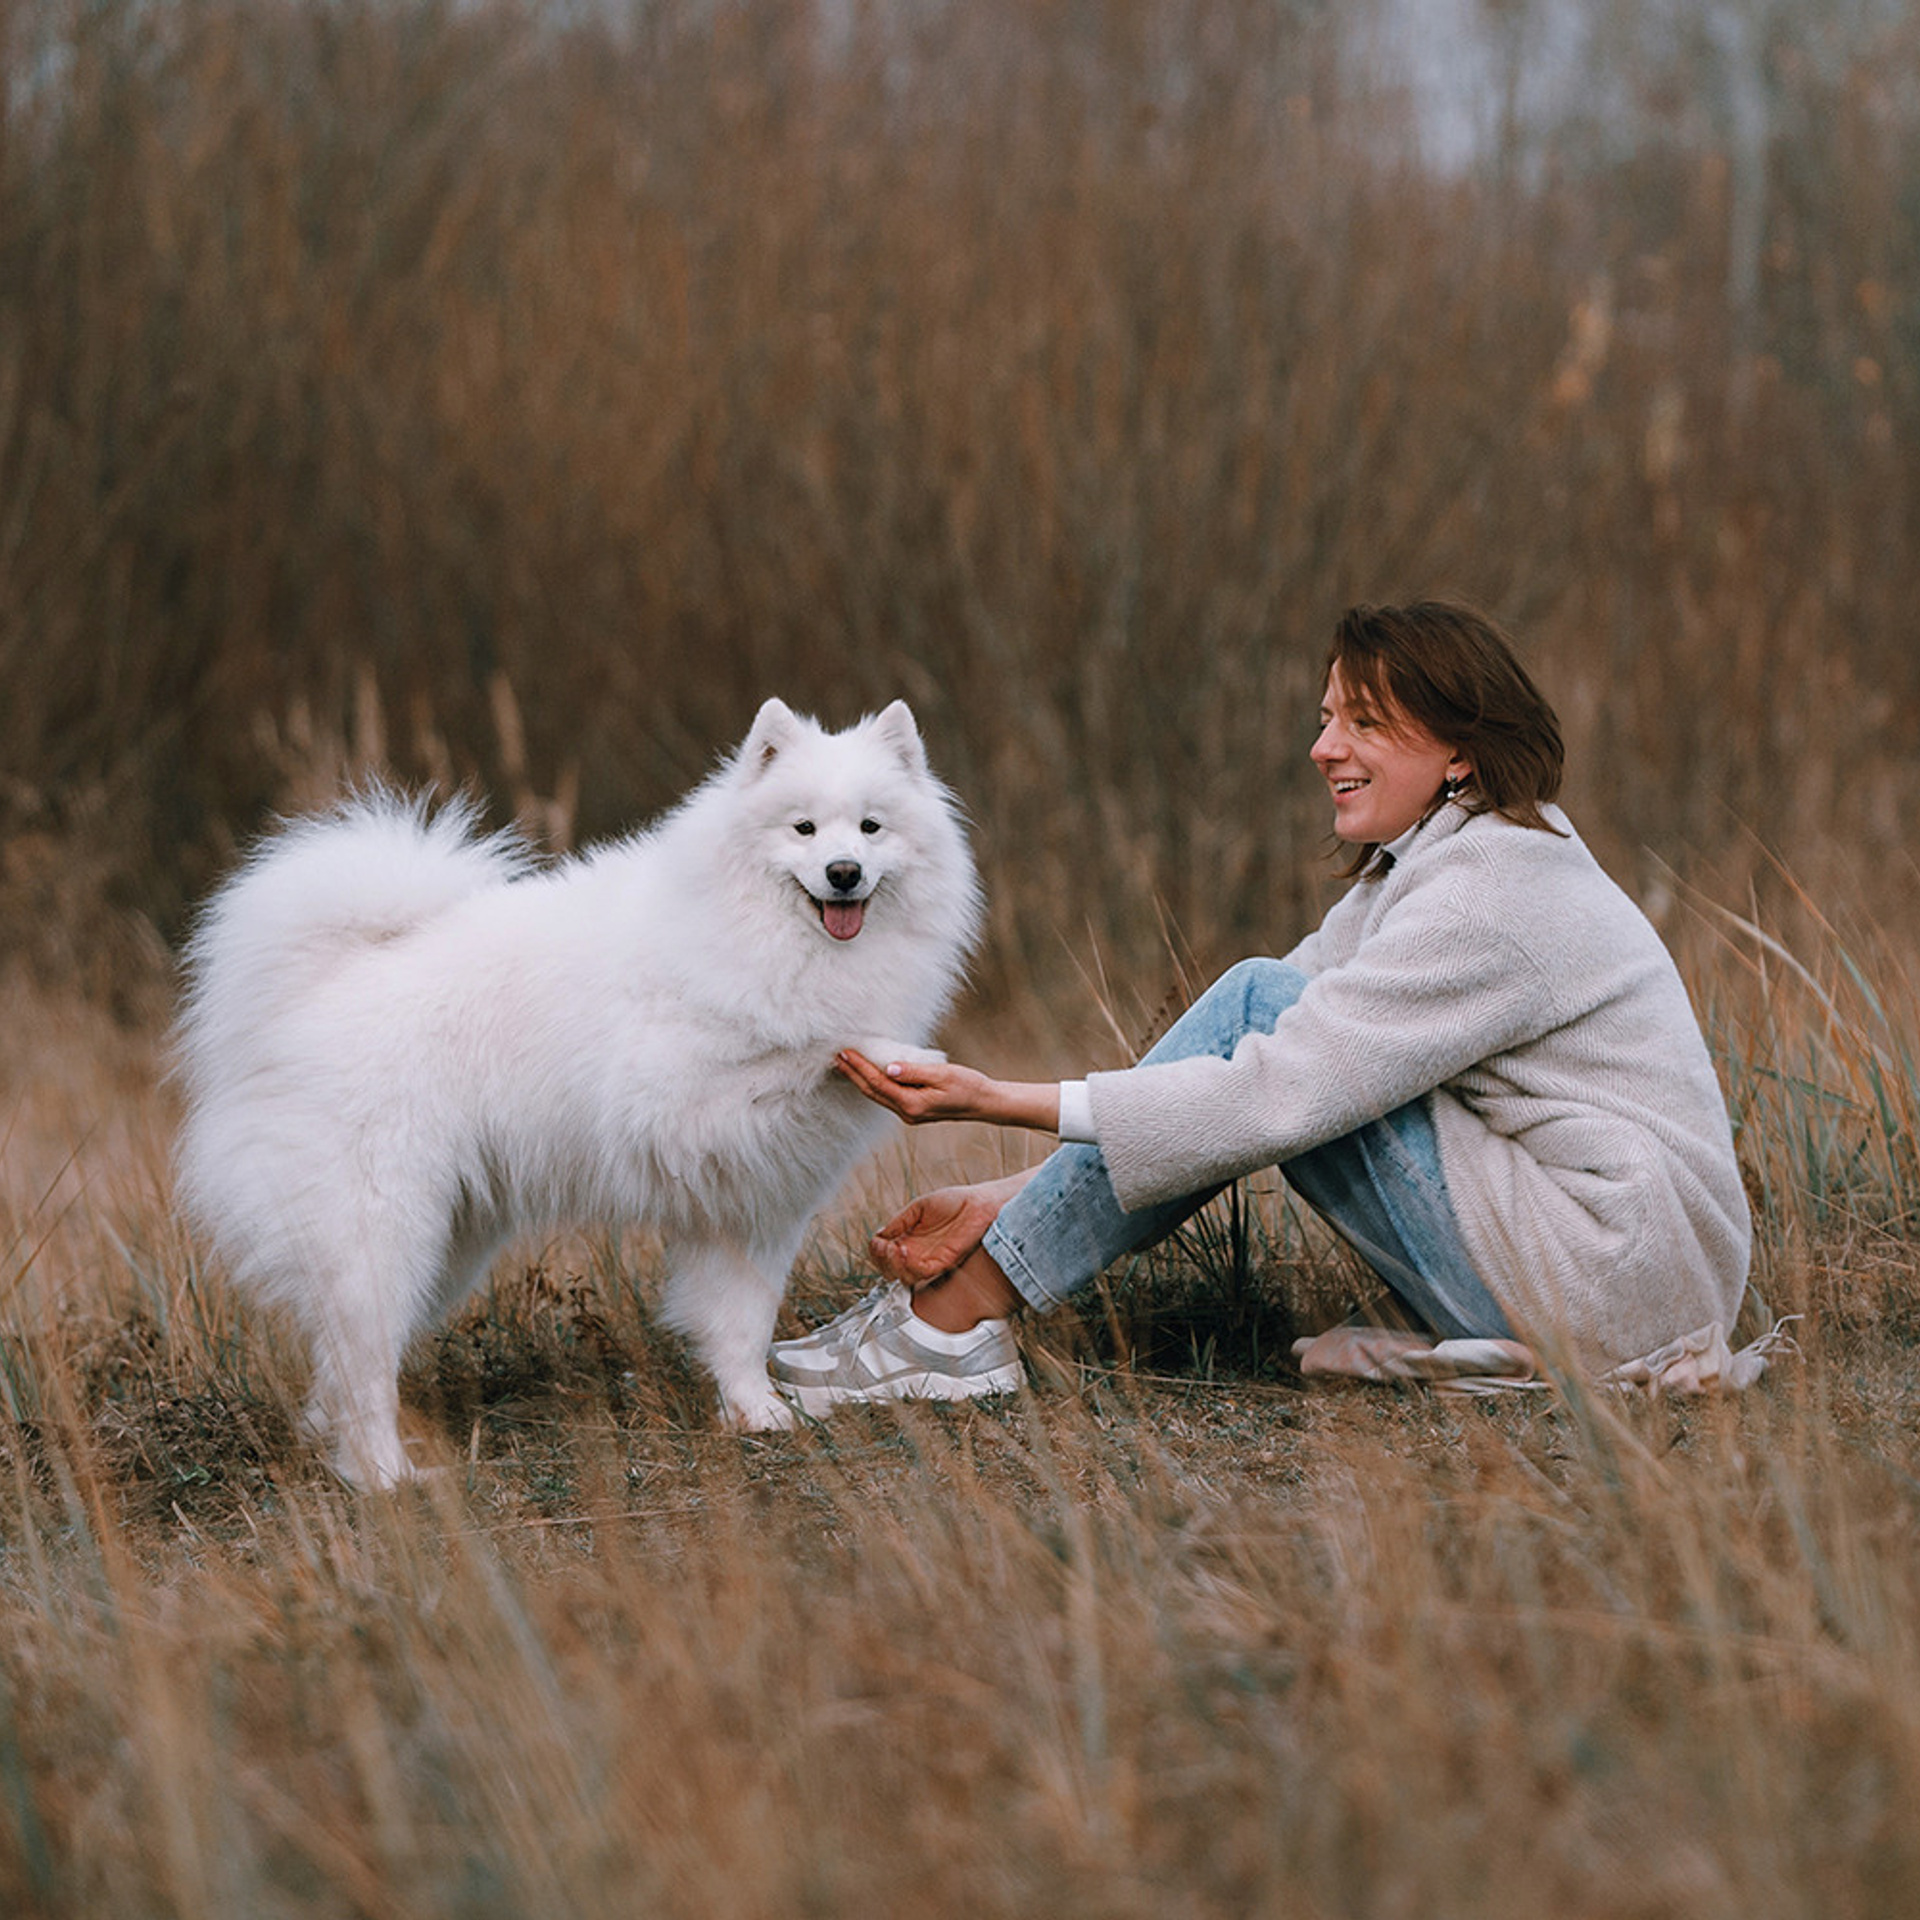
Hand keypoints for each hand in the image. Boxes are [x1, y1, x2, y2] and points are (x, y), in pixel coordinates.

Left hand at [834, 1050, 1060, 1131]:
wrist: (985, 1103)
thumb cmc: (968, 1086)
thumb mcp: (942, 1074)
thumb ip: (914, 1071)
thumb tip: (889, 1068)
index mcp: (912, 1104)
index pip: (878, 1083)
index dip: (859, 1068)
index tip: (845, 1053)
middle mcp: (907, 1113)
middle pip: (872, 1092)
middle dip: (853, 1074)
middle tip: (836, 1057)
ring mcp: (910, 1114)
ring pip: (878, 1096)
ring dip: (861, 1079)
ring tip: (846, 1064)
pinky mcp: (914, 1110)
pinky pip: (888, 1096)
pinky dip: (874, 1084)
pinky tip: (868, 1074)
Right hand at [870, 1182, 1016, 1284]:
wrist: (981, 1204)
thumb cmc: (956, 1202)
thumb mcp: (919, 1207)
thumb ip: (900, 1221)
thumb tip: (881, 1234)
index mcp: (909, 1238)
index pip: (884, 1253)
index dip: (877, 1251)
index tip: (879, 1241)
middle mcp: (917, 1253)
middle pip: (889, 1268)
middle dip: (882, 1260)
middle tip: (885, 1247)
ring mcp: (929, 1260)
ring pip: (902, 1275)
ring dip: (893, 1264)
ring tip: (895, 1249)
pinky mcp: (942, 1263)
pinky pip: (921, 1273)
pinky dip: (909, 1266)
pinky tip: (906, 1251)